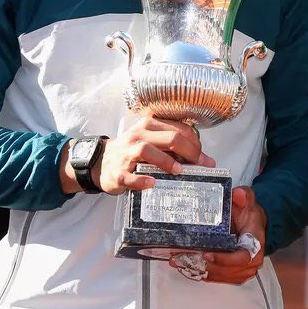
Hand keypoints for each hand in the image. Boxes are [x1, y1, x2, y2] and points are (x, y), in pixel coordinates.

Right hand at [94, 111, 212, 194]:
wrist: (101, 162)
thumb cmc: (133, 152)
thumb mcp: (154, 143)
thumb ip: (177, 149)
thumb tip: (206, 160)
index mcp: (149, 125)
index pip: (180, 129)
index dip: (195, 143)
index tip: (203, 157)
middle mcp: (138, 136)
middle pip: (169, 138)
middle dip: (189, 151)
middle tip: (198, 164)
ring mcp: (126, 154)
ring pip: (147, 151)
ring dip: (166, 161)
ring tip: (179, 171)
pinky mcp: (118, 173)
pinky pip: (129, 176)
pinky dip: (141, 180)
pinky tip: (152, 183)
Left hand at [189, 186, 266, 283]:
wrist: (253, 225)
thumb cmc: (250, 216)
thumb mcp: (248, 201)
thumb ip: (244, 196)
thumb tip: (238, 194)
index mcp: (255, 244)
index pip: (243, 257)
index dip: (225, 260)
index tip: (208, 255)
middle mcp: (251, 260)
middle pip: (229, 271)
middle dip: (206, 267)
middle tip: (186, 258)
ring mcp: (242, 269)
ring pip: (221, 277)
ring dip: (200, 271)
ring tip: (181, 262)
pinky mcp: (232, 274)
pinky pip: (217, 278)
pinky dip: (201, 274)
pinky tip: (187, 267)